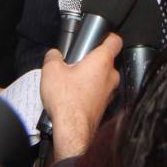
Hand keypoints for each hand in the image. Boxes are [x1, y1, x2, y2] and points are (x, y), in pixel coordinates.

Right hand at [40, 33, 121, 160]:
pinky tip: (74, 97)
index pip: (115, 41)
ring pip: (102, 78)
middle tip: (75, 63)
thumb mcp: (51, 70)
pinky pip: (98, 93)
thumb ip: (53, 56)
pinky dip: (89, 92)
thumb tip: (54, 54)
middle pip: (106, 61)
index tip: (100, 37)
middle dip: (91, 61)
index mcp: (102, 61)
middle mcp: (110, 76)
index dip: (107, 36)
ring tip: (71, 82)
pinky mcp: (104, 106)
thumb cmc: (66, 101)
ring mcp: (109, 92)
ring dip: (90, 78)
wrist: (72, 130)